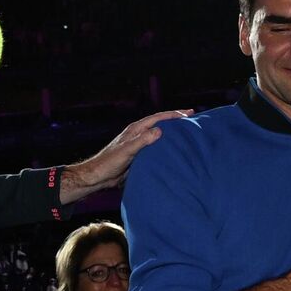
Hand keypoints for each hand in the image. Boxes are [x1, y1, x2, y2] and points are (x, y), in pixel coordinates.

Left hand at [59, 109, 194, 201]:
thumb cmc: (109, 163)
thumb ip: (142, 140)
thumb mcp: (127, 150)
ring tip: (187, 132)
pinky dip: (167, 145)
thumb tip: (160, 130)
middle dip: (176, 120)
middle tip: (192, 118)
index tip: (189, 113)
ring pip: (159, 135)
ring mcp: (139, 144)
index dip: (174, 115)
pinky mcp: (139, 155)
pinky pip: (157, 147)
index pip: (158, 118)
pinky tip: (174, 151)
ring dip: (172, 133)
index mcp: (135, 130)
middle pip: (160, 123)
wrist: (99, 176)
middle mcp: (138, 134)